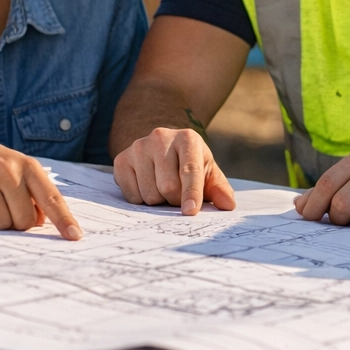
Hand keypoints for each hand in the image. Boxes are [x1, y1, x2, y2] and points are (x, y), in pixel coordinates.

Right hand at [0, 136, 81, 239]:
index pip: (51, 198)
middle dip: (18, 224)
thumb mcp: (23, 174)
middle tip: (8, 209)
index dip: (63, 219)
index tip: (74, 235)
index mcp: (30, 167)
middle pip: (23, 220)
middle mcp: (8, 170)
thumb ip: (37, 197)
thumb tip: (40, 224)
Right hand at [112, 127, 236, 214]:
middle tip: (178, 196)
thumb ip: (219, 189)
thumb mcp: (208, 172)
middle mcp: (161, 138)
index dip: (191, 193)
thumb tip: (228, 205)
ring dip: (159, 202)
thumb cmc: (189, 164)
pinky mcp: (121, 160)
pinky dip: (142, 200)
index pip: (190, 171)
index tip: (190, 211)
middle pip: (168, 187)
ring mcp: (138, 147)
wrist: (161, 147)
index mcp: (187, 139)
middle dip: (175, 200)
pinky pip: (132, 196)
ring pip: (149, 194)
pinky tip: (147, 186)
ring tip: (162, 188)